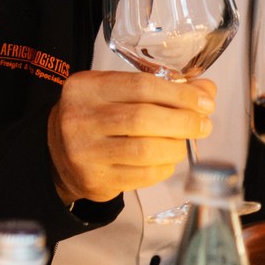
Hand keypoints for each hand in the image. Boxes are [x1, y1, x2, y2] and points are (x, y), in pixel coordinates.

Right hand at [46, 71, 212, 204]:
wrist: (58, 151)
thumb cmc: (95, 116)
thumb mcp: (117, 92)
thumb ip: (160, 89)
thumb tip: (206, 92)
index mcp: (86, 88)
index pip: (141, 86)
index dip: (179, 94)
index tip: (203, 102)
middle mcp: (80, 117)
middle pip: (144, 118)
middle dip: (184, 122)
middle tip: (202, 125)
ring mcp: (85, 151)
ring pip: (146, 150)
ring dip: (176, 147)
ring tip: (182, 143)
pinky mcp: (95, 179)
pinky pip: (143, 176)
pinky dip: (164, 167)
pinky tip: (165, 160)